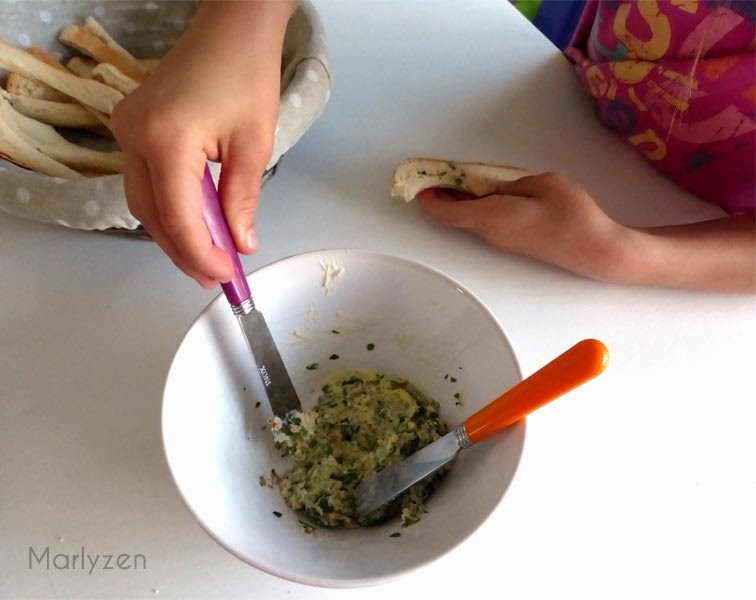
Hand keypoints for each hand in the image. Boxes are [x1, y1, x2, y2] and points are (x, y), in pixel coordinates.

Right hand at [112, 1, 295, 287]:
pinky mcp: (132, 127)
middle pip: (152, 215)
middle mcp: (134, 136)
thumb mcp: (254, 145)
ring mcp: (127, 130)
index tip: (226, 275)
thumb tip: (241, 244)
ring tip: (209, 257)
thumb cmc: (246, 75)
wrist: (230, 31)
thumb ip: (242, 201)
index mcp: (166, 140)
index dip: (201, 254)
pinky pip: (145, 181)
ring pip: (144, 202)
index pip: (178, 217)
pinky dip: (169, 207)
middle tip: (216, 275)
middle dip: (184, 251)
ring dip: (175, 233)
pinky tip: (196, 223)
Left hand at [417, 172, 755, 291]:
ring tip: (454, 181)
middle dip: (441, 198)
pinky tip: (481, 194)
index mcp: (493, 217)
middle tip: (433, 179)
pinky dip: (475, 208)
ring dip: (458, 203)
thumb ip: (512, 184)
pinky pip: (486, 223)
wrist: (596, 250)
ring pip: (470, 220)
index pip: (450, 211)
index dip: (431, 200)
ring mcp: (503, 240)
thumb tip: (494, 188)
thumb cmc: (573, 214)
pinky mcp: (515, 243)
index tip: (419, 187)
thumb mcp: (542, 184)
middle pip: (456, 217)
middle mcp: (492, 233)